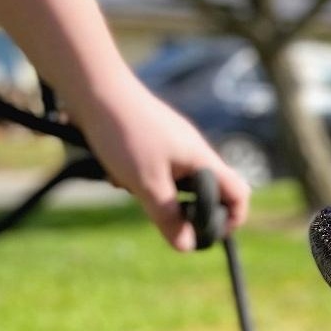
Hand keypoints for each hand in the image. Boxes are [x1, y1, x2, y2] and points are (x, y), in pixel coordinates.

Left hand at [73, 72, 250, 250]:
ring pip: (177, 181)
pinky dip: (142, 176)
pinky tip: (117, 171)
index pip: (239, 194)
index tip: (212, 233)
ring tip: (130, 186)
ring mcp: (174, 141)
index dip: (234, 218)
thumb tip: (188, 247)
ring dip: (158, 193)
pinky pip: (157, 167)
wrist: (92, 84)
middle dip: (187, 209)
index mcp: (202, 160)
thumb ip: (169, 217)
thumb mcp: (147, 183)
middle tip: (164, 217)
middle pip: (208, 192)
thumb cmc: (123, 132)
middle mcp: (194, 150)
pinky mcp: (153, 136)